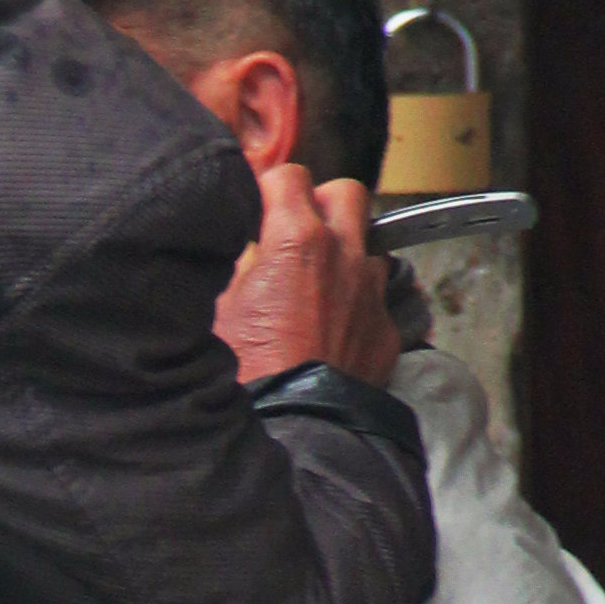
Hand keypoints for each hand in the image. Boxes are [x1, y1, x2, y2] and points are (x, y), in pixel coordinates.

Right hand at [215, 163, 400, 390]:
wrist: (290, 426)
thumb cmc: (246, 370)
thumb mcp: (219, 304)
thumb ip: (240, 263)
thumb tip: (247, 249)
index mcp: (297, 240)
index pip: (291, 177)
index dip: (270, 190)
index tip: (258, 209)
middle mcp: (344, 256)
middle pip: (348, 194)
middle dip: (322, 204)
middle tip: (296, 231)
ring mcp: (371, 293)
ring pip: (369, 246)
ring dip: (345, 254)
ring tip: (316, 284)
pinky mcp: (385, 332)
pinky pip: (376, 300)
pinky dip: (356, 305)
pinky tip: (331, 329)